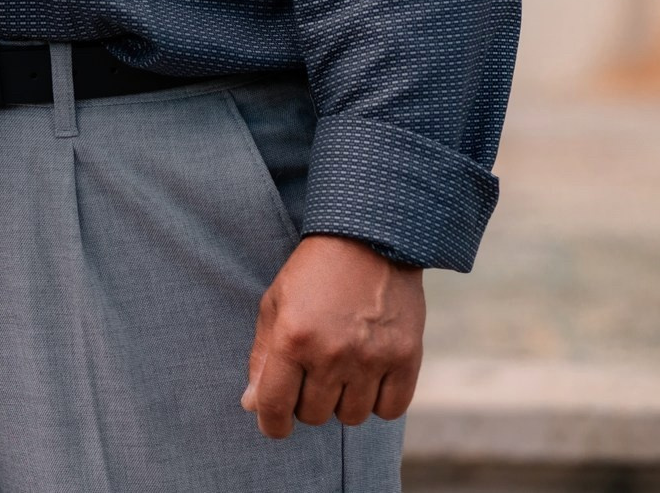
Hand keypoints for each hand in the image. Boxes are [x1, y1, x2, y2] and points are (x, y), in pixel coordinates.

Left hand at [241, 234, 424, 437]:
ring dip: (343, 402)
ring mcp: (371, 358)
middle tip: (313, 375)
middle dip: (307, 402)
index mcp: (292, 338)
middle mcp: (331, 353)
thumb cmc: (315, 272)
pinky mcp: (406, 358)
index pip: (274, 406)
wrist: (371, 236)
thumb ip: (262, 357)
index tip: (275, 424)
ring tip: (343, 371)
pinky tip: (370, 378)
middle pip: (313, 416)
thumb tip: (253, 406)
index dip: (271, 424)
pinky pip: (389, 410)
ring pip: (351, 417)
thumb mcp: (275, 303)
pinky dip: (378, 402)